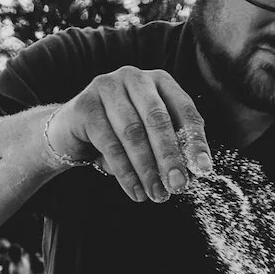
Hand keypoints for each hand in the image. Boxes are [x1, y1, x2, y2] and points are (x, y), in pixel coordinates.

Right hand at [48, 67, 213, 202]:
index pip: (185, 110)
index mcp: (159, 81)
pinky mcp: (85, 105)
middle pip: (158, 119)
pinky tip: (136, 191)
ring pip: (133, 132)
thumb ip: (170, 148)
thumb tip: (191, 175)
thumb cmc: (118, 135)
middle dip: (170, 157)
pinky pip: (109, 144)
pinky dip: (125, 172)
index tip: (203, 170)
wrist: (71, 133)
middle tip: (178, 186)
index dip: (196, 141)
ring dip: (147, 169)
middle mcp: (134, 78)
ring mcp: (106, 87)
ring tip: (157, 195)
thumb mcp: (148, 139)